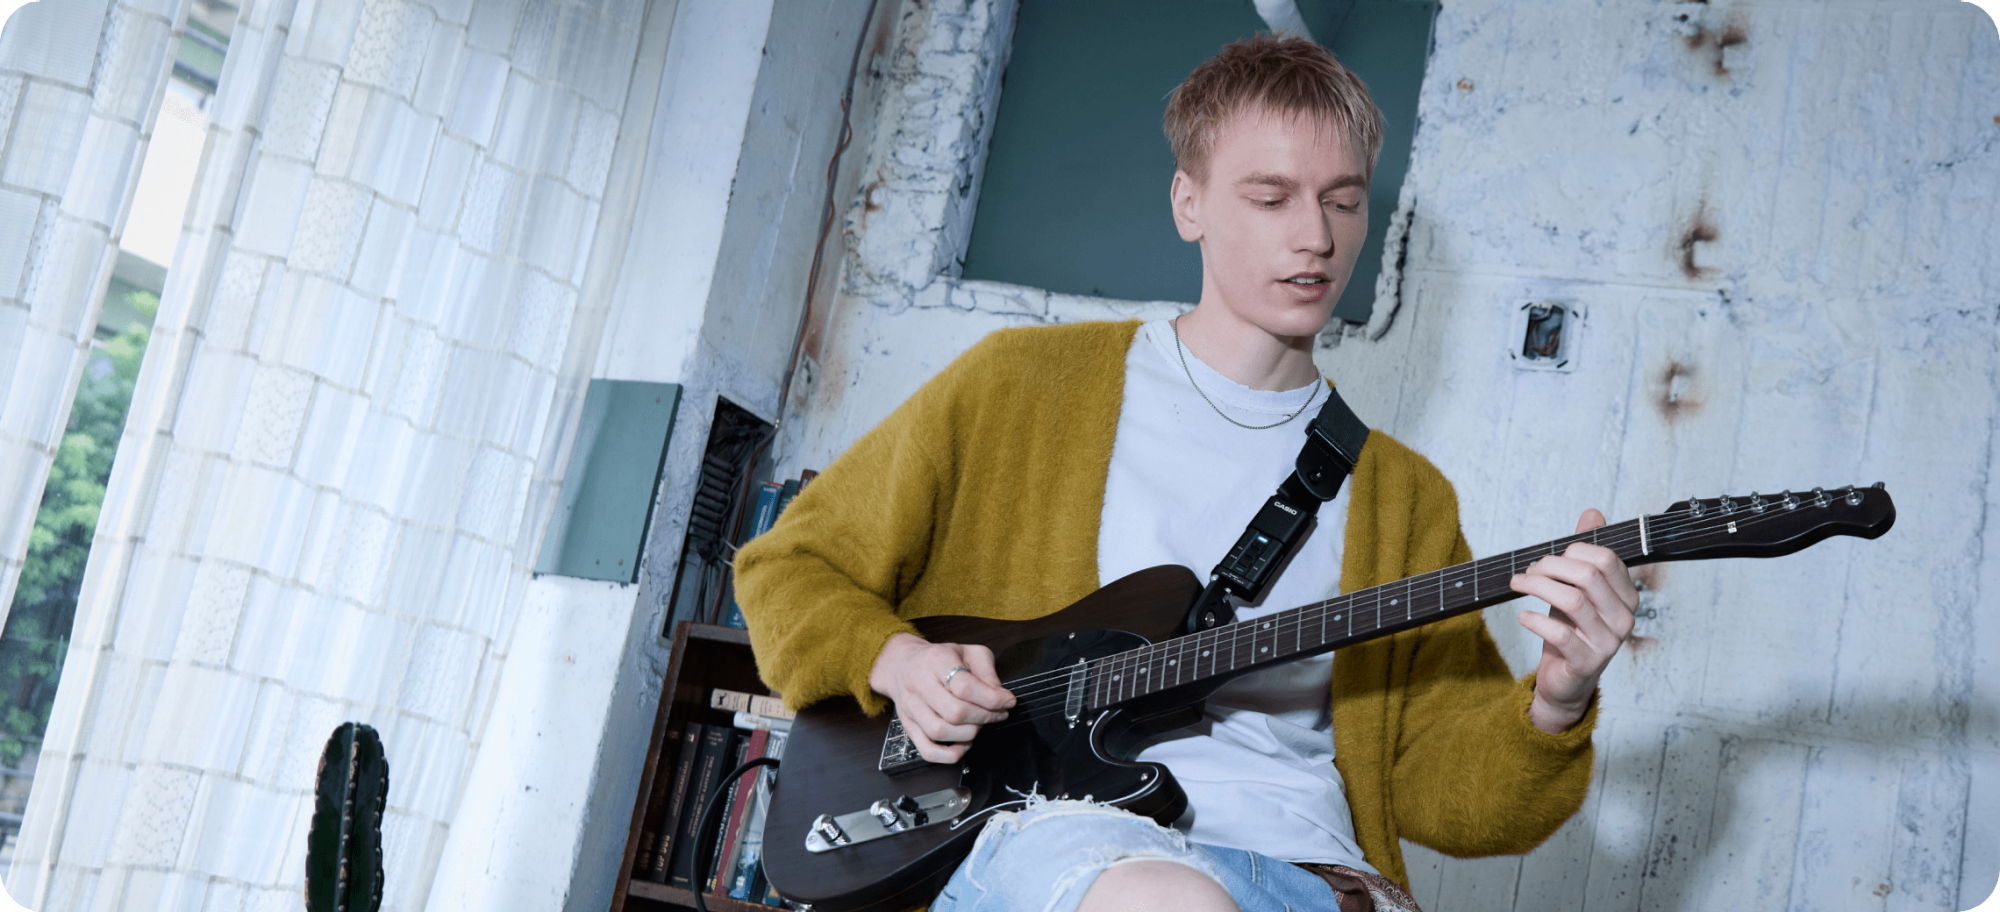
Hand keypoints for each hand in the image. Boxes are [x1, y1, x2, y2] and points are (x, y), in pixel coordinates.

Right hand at [868, 633, 1015, 762]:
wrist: (902, 663)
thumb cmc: (940, 658)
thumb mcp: (969, 652)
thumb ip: (987, 672)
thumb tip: (999, 697)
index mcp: (936, 660)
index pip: (965, 686)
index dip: (992, 698)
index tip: (1008, 701)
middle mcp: (919, 684)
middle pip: (955, 712)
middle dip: (984, 717)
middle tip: (997, 714)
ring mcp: (910, 707)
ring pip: (941, 732)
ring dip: (969, 734)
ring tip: (980, 725)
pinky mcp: (908, 726)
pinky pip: (927, 750)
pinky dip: (950, 754)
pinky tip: (964, 744)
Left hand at [1510, 509, 1639, 733]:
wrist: (1565, 680)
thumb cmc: (1571, 628)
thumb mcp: (1576, 588)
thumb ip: (1585, 552)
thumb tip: (1592, 512)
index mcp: (1627, 596)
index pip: (1606, 558)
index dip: (1572, 550)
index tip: (1548, 558)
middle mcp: (1625, 618)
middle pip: (1588, 575)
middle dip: (1550, 566)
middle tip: (1527, 572)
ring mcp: (1608, 642)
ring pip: (1572, 600)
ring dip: (1538, 587)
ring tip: (1518, 585)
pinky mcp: (1587, 663)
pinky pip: (1560, 633)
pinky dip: (1535, 620)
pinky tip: (1524, 616)